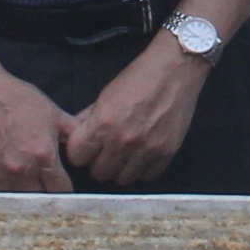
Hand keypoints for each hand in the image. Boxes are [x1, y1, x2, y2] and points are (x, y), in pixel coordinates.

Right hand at [0, 63, 79, 192]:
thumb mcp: (53, 112)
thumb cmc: (16, 99)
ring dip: (24, 198)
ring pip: (17, 203)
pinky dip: (4, 193)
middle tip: (46, 190)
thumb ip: (73, 134)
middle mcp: (21, 170)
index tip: (63, 188)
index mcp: (43, 155)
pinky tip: (8, 184)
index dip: (65, 191)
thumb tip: (87, 148)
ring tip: (27, 190)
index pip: (61, 190)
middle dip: (46, 197)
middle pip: (40, 201)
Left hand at [61, 39, 208, 186]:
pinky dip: (143, 168)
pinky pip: (147, 176)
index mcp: (103, 123)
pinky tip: (143, 154)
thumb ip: (89, 119)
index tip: (87, 147)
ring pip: (122, 180)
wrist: (176, 69)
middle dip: (99, 162)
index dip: (80, 152)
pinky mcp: (166, 154)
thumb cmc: (139, 77)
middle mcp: (122, 141)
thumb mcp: (106, 94)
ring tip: (125, 154)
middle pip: (98, 173)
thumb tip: (74, 136)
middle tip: (106, 150)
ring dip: (121, 168)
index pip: (77, 157)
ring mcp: (146, 150)